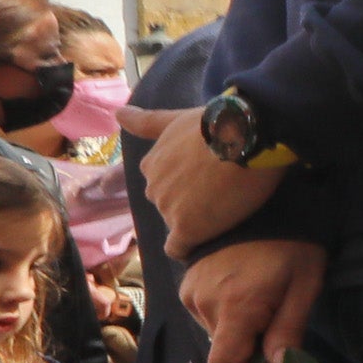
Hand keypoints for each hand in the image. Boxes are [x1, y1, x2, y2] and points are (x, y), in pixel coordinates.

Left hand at [125, 104, 283, 247]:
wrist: (244, 137)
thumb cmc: (216, 124)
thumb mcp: (177, 118)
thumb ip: (147, 122)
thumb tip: (117, 114)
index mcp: (151, 164)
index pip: (162, 185)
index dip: (185, 185)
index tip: (206, 181)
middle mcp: (153, 188)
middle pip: (170, 205)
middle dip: (189, 204)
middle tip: (222, 194)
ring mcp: (168, 209)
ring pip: (178, 224)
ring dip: (197, 222)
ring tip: (226, 212)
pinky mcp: (188, 229)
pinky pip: (180, 249)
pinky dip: (189, 248)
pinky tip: (205, 244)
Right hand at [183, 238, 326, 362]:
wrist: (257, 200)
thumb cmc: (291, 244)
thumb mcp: (304, 286)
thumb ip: (289, 329)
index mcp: (235, 307)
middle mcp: (204, 303)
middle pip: (223, 349)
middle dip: (249, 352)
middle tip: (276, 333)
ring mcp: (191, 292)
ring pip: (214, 333)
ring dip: (238, 332)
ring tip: (263, 305)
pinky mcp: (186, 284)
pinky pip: (206, 314)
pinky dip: (226, 316)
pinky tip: (245, 294)